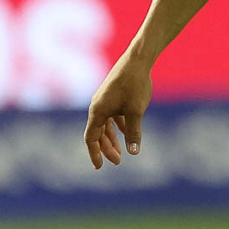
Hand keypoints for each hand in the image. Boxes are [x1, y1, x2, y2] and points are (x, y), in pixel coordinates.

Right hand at [83, 51, 152, 169]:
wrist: (137, 61)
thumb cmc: (135, 85)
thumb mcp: (136, 112)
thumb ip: (134, 132)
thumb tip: (134, 153)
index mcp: (97, 112)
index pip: (91, 138)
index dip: (95, 153)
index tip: (99, 167)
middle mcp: (97, 107)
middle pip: (98, 133)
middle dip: (106, 149)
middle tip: (117, 162)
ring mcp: (104, 101)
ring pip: (105, 125)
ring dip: (111, 139)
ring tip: (121, 152)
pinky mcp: (112, 96)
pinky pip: (112, 116)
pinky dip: (117, 126)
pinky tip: (126, 133)